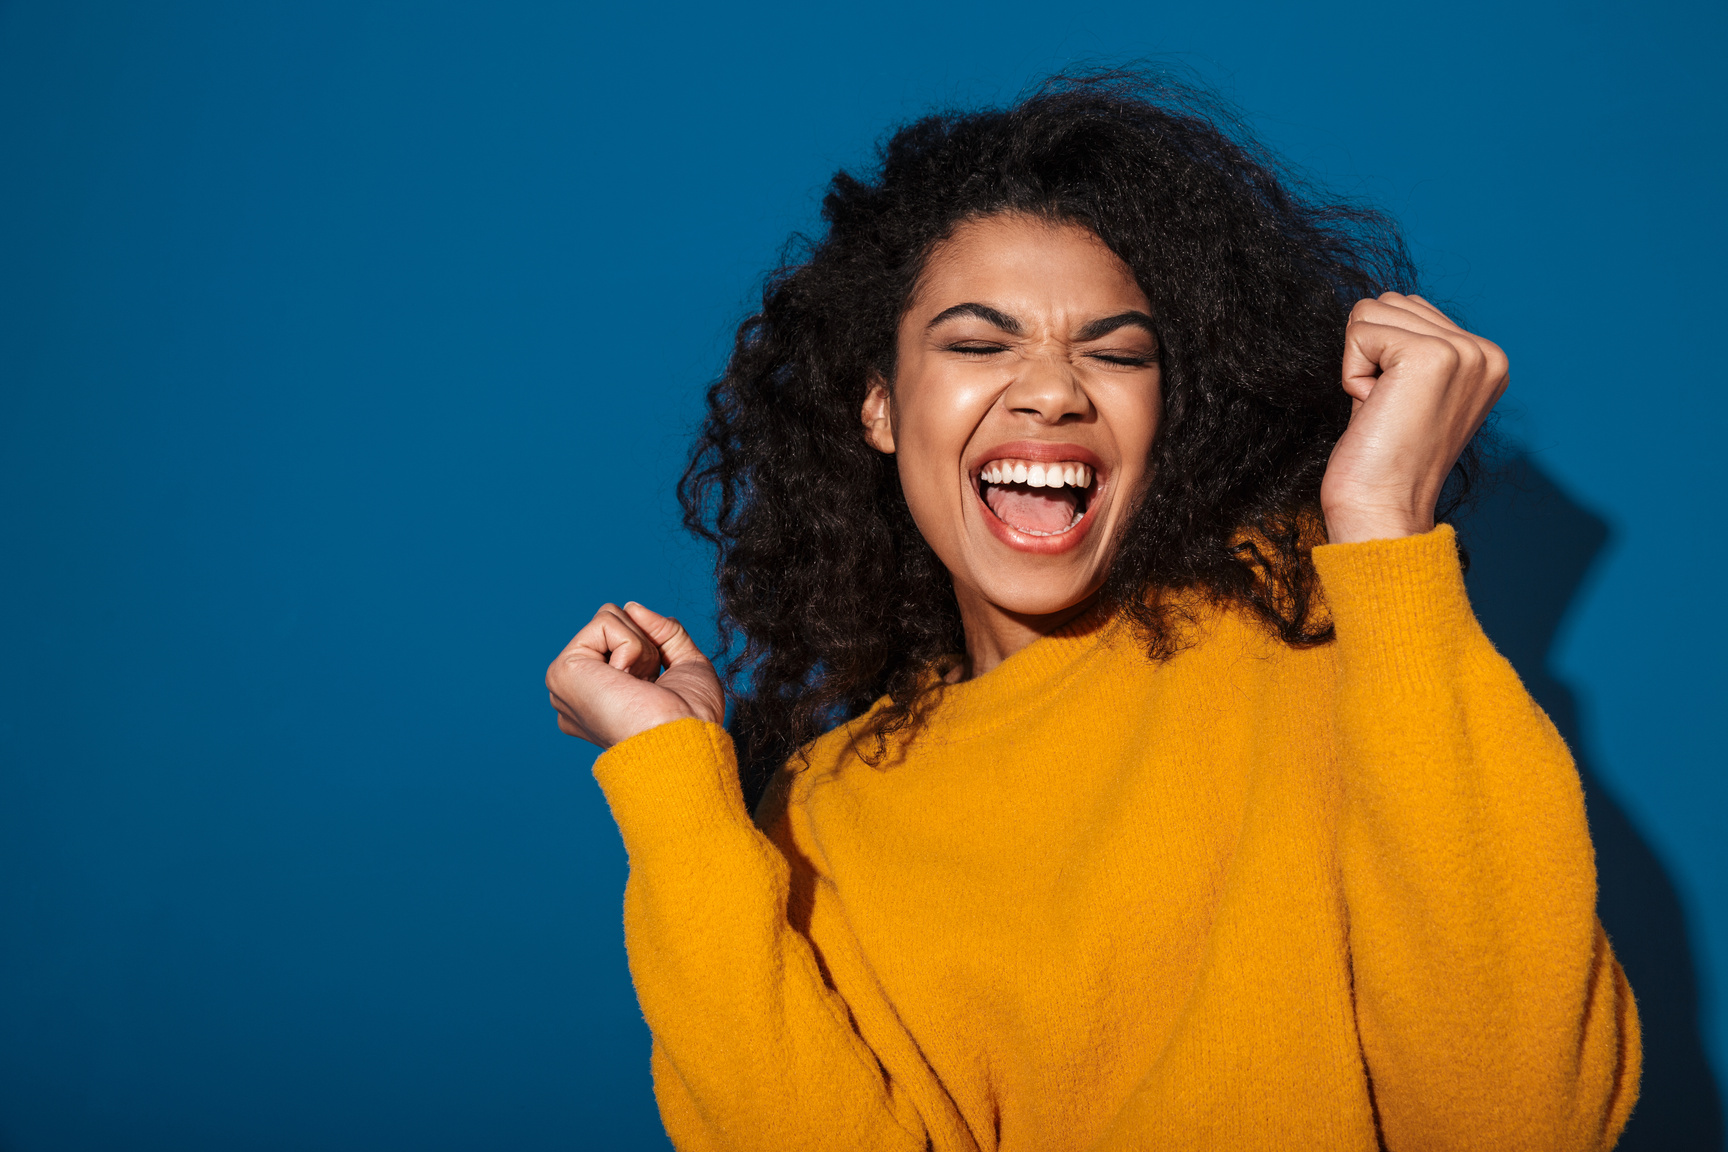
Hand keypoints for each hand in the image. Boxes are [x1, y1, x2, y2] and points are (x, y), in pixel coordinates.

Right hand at [546, 601, 724, 749]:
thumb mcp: (686, 664)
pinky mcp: (563, 670)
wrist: (683, 742)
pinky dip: (632, 647)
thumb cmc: (690, 719)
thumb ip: (664, 632)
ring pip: (608, 618)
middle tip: (649, 685)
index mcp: (599, 696)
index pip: (621, 640)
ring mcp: (566, 681)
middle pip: (612, 624)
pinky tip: (627, 681)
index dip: (651, 652)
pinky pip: (606, 622)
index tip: (656, 688)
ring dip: (640, 648)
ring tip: (639, 685)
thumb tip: (633, 607)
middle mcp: (577, 691)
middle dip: (645, 645)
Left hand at [1321, 293, 1507, 543]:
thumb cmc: (1383, 460)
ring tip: (1383, 409)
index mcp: (1487, 359)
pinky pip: (1359, 332)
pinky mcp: (1432, 357)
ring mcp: (1463, 352)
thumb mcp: (1410, 392)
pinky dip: (1351, 373)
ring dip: (1360, 363)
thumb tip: (1386, 305)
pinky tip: (1374, 409)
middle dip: (1370, 355)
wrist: (1383, 509)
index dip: (1382, 356)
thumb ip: (1411, 347)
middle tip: (1386, 410)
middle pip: (1390, 302)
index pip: (1409, 308)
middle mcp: (1484, 351)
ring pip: (1371, 311)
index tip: (1398, 407)